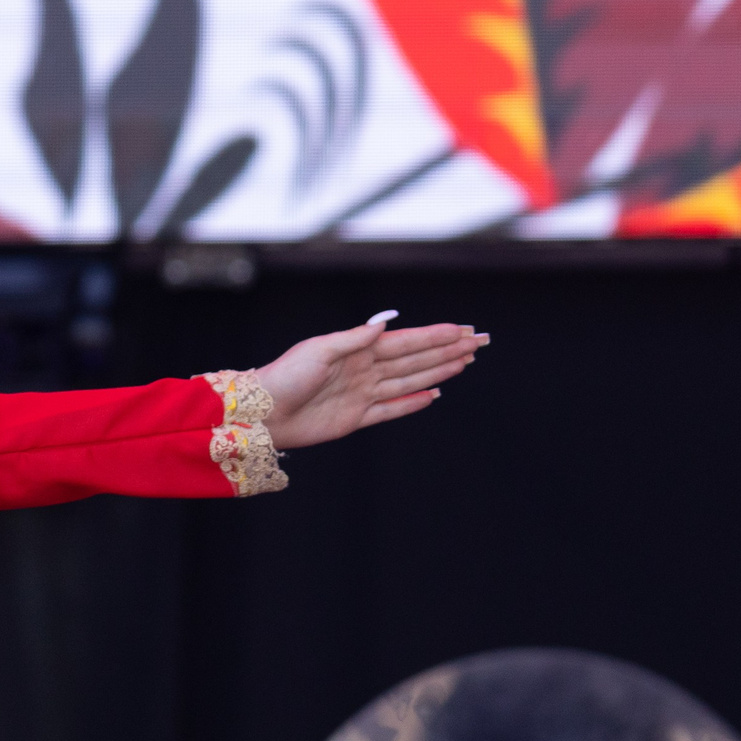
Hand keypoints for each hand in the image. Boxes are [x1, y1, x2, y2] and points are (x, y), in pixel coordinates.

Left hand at [252, 315, 487, 448]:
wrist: (262, 413)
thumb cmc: (284, 376)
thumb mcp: (318, 350)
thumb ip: (355, 338)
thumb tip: (386, 321)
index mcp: (356, 350)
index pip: (406, 341)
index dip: (436, 336)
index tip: (463, 329)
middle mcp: (364, 371)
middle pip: (415, 359)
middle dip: (447, 350)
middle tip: (479, 342)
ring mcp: (362, 395)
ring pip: (410, 381)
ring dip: (438, 371)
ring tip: (464, 362)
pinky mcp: (356, 419)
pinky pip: (392, 409)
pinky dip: (413, 403)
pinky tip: (434, 394)